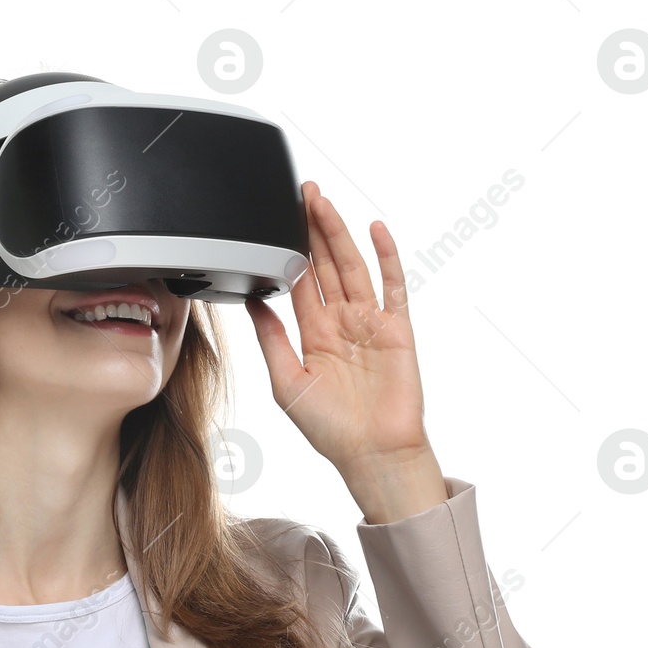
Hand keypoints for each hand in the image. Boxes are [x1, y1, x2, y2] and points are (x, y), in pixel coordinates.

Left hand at [246, 180, 444, 522]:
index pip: (299, 281)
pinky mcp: (397, 328)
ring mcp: (371, 322)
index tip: (277, 220)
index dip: (288, 250)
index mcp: (314, 334)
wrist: (372, 454)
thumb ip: (271, 339)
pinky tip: (375, 229)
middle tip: (302, 193)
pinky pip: (393, 285)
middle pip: (325, 264)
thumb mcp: (286, 382)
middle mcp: (342, 322)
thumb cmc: (331, 429)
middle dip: (312, 229)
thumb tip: (250, 303)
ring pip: (353, 266)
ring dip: (338, 233)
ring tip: (323, 202)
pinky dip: (386, 256)